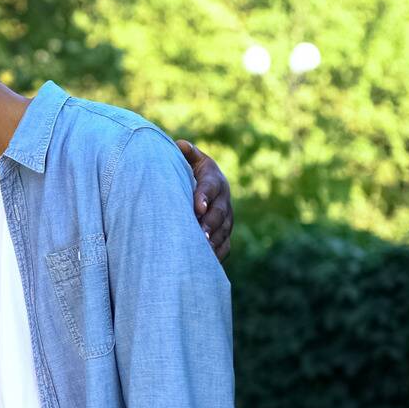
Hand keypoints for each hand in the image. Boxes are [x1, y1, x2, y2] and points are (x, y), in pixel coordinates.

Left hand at [176, 139, 232, 259]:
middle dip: (210, 223)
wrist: (206, 186)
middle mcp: (224, 200)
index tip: (197, 207)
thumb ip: (187, 153)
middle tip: (200, 233)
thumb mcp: (191, 159)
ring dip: (214, 240)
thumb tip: (181, 145)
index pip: (210, 188)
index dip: (204, 197)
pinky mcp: (225, 234)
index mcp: (214, 179)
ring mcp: (227, 218)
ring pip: (224, 231)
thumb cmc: (191, 171)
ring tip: (202, 249)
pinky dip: (217, 254)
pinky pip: (225, 246)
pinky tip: (206, 262)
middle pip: (219, 213)